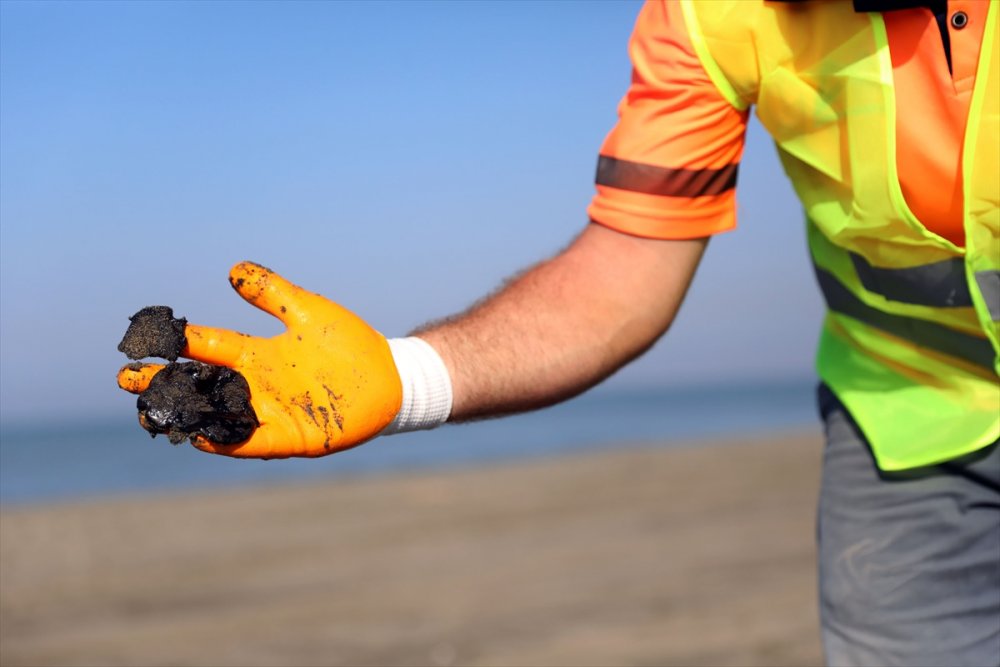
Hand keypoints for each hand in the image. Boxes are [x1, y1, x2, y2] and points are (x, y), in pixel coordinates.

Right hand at [117, 262, 401, 457]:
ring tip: (156, 410)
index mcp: (258, 354)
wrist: (390, 376)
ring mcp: (273, 412)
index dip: (178, 343)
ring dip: (188, 414)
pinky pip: (254, 442)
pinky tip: (205, 436)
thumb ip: (272, 293)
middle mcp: (258, 385)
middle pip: (203, 386)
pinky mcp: (293, 436)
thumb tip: (232, 270)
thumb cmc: (349, 344)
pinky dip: (229, 442)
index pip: (209, 346)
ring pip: (219, 416)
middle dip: (166, 384)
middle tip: (129, 381)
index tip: (145, 338)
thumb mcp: (308, 310)